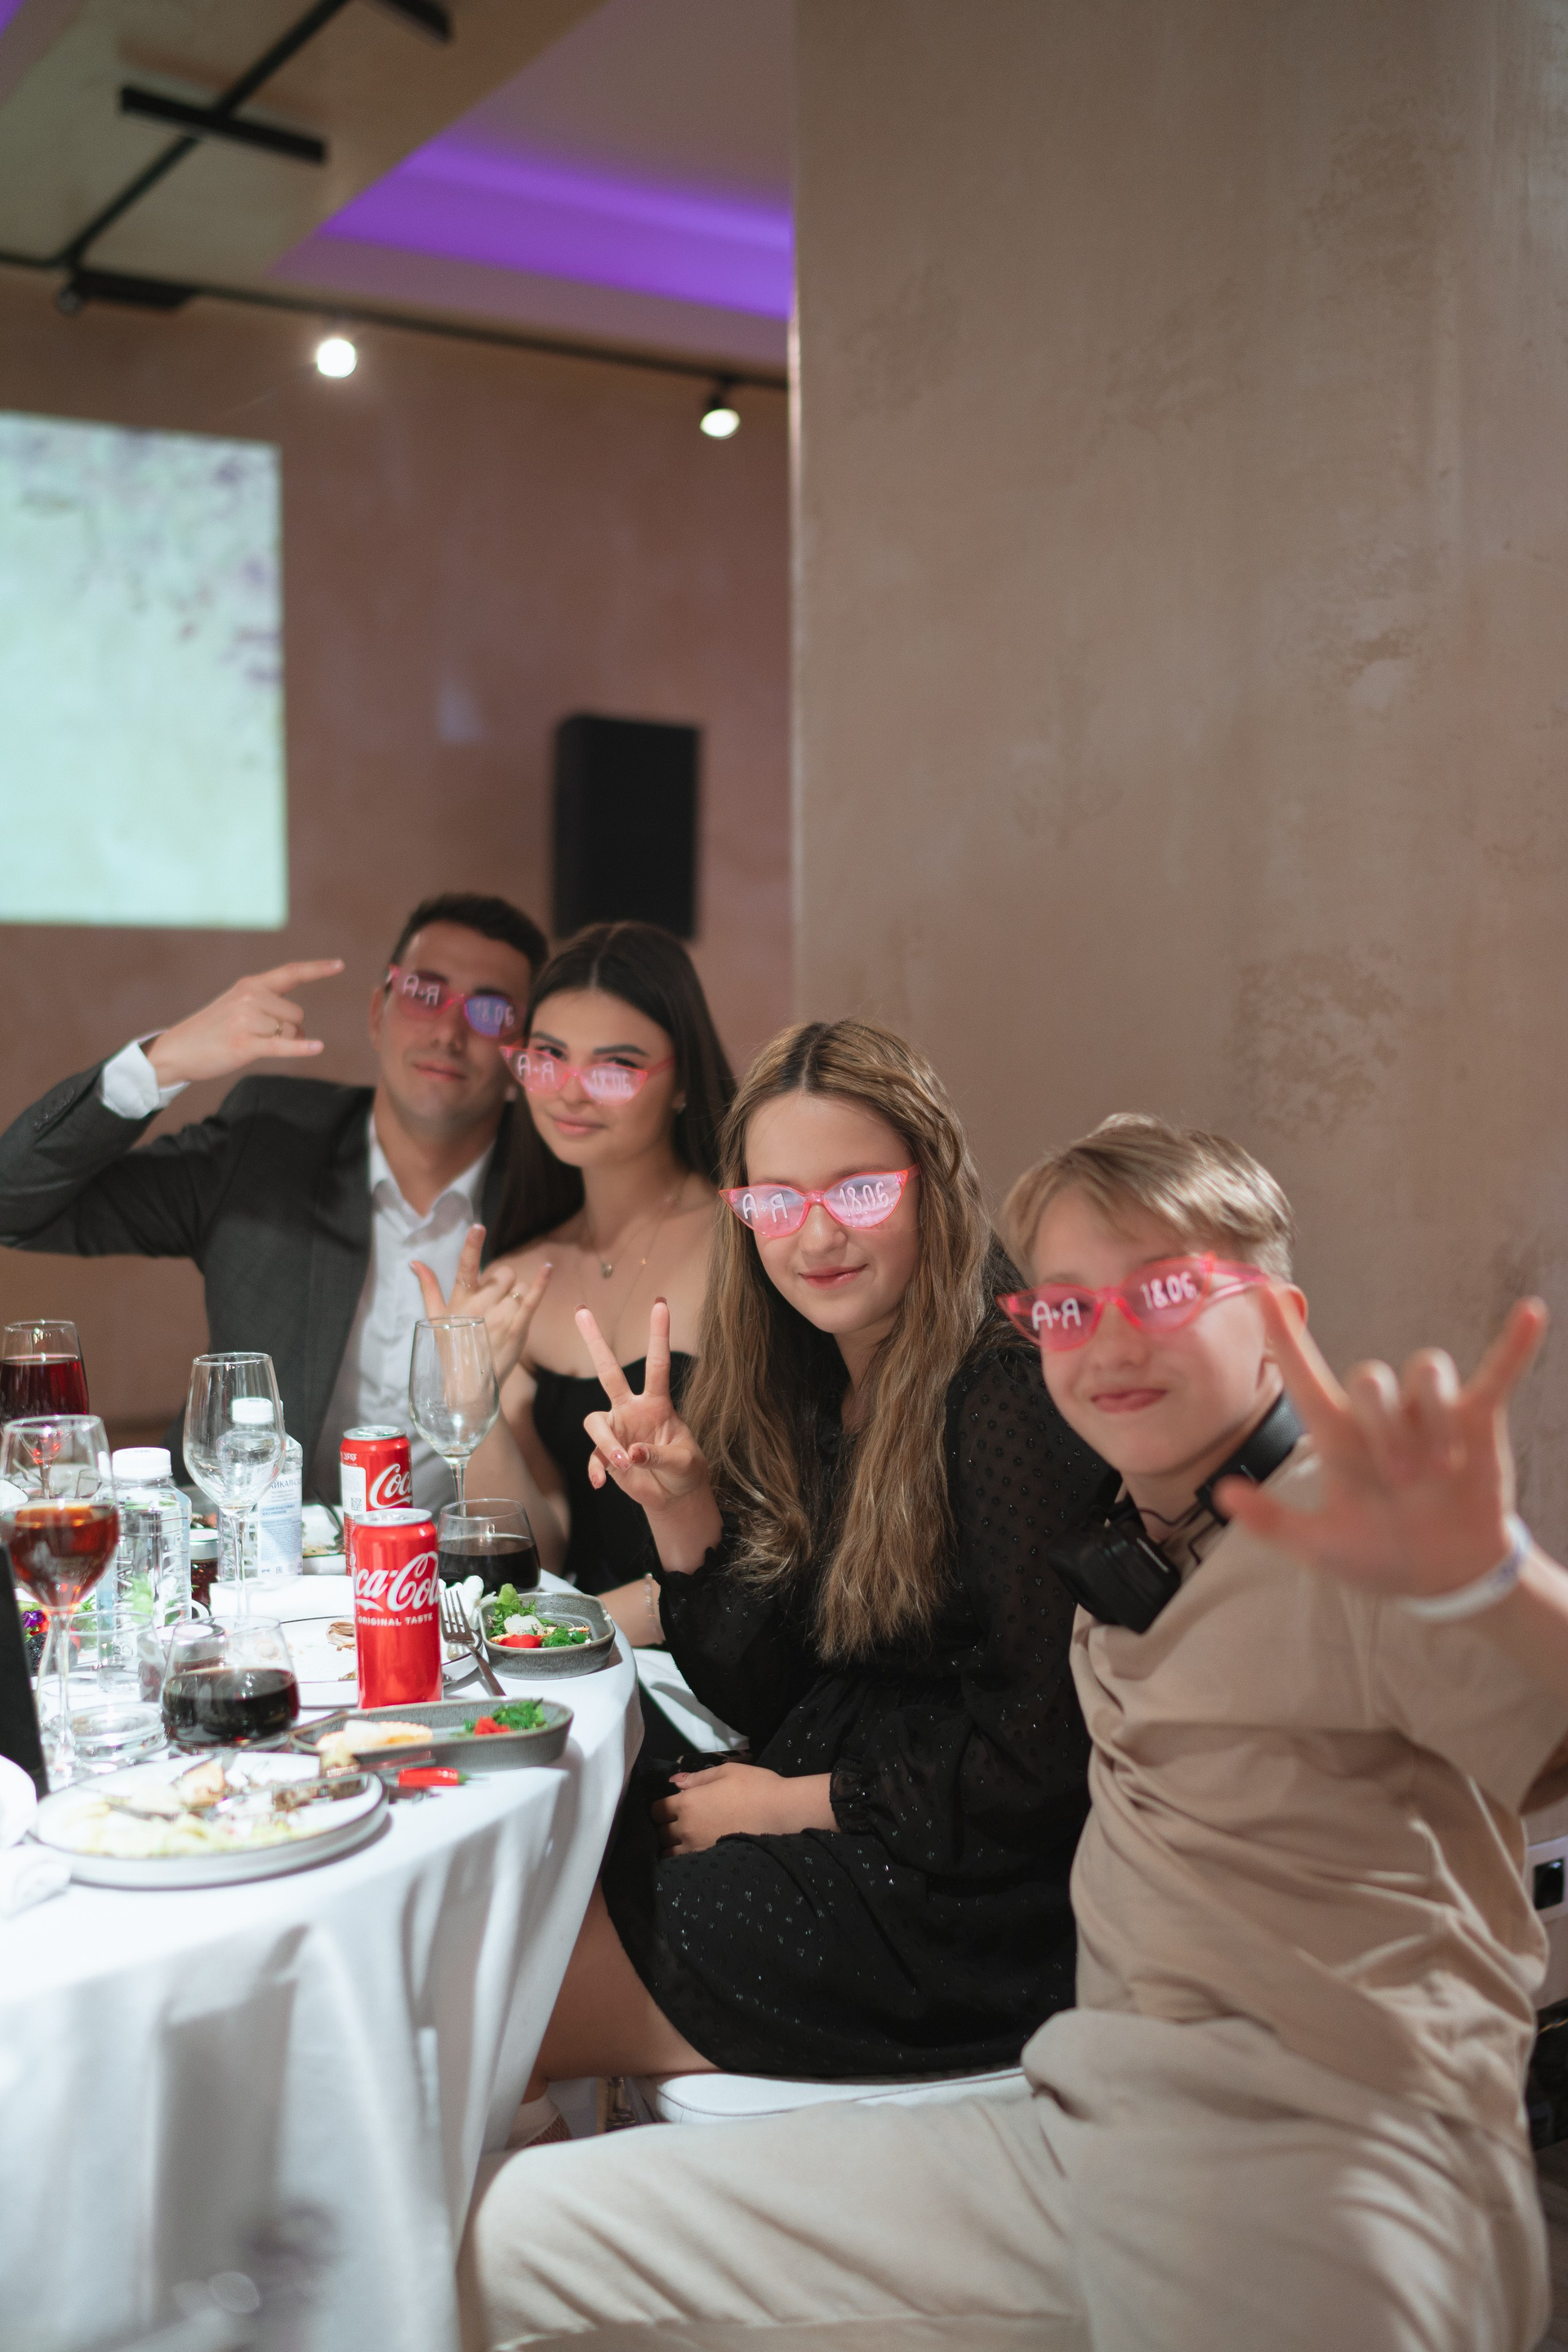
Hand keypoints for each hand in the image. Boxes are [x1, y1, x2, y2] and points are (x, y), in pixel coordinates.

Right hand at [144, 959, 344, 1085]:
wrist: (177, 1050)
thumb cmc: (212, 1031)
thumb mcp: (237, 1006)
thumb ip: (269, 1007)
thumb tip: (303, 1028)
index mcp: (250, 985)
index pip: (291, 973)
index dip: (317, 969)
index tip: (340, 965)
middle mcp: (250, 997)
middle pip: (297, 1015)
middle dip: (291, 1029)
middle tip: (261, 1037)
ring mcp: (246, 1020)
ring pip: (292, 1032)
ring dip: (283, 1043)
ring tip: (252, 1044)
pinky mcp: (243, 1044)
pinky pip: (282, 1045)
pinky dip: (300, 1048)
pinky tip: (317, 1048)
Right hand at [411, 1225, 549, 1387]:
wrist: (470, 1385)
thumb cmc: (452, 1348)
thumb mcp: (435, 1317)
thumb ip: (428, 1287)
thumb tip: (415, 1262)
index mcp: (459, 1300)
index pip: (465, 1267)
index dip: (471, 1246)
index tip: (478, 1227)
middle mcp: (479, 1306)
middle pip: (503, 1273)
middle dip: (503, 1283)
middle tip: (494, 1305)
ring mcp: (499, 1317)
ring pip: (519, 1286)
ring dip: (517, 1296)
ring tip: (504, 1317)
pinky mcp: (517, 1328)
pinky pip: (532, 1299)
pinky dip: (541, 1283)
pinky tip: (548, 1269)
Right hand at [578, 1300, 711, 1522]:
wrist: (674, 1495)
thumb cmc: (685, 1470)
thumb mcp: (684, 1462)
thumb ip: (659, 1455)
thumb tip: (632, 1453)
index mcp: (658, 1404)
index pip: (657, 1364)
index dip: (658, 1335)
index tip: (660, 1304)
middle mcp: (632, 1410)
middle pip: (608, 1372)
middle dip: (595, 1342)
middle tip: (581, 1311)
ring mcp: (617, 1430)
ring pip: (595, 1422)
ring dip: (607, 1444)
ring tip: (626, 1463)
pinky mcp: (606, 1454)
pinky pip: (593, 1456)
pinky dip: (596, 1469)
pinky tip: (601, 1483)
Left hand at [652, 1764, 835, 1854]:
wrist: (780, 1812)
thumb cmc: (754, 1786)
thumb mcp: (726, 1772)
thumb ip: (697, 1778)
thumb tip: (674, 1782)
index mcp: (687, 1802)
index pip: (656, 1810)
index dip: (660, 1807)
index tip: (669, 1805)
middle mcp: (687, 1828)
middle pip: (660, 1833)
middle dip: (664, 1827)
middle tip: (676, 1821)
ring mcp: (698, 1848)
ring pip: (670, 1853)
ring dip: (672, 1846)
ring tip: (684, 1839)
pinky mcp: (711, 1860)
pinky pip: (687, 1862)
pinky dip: (685, 1857)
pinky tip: (696, 1850)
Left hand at [1215, 1288, 1547, 1600]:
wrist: (1443, 1575)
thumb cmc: (1378, 1554)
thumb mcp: (1321, 1547)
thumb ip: (1274, 1524)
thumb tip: (1222, 1493)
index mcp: (1338, 1436)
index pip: (1305, 1376)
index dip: (1286, 1338)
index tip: (1266, 1294)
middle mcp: (1381, 1415)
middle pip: (1371, 1376)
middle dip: (1385, 1428)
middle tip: (1401, 1481)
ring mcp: (1430, 1413)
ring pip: (1426, 1370)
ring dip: (1432, 1417)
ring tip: (1441, 1471)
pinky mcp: (1478, 1420)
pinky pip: (1498, 1373)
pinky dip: (1515, 1346)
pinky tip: (1532, 1314)